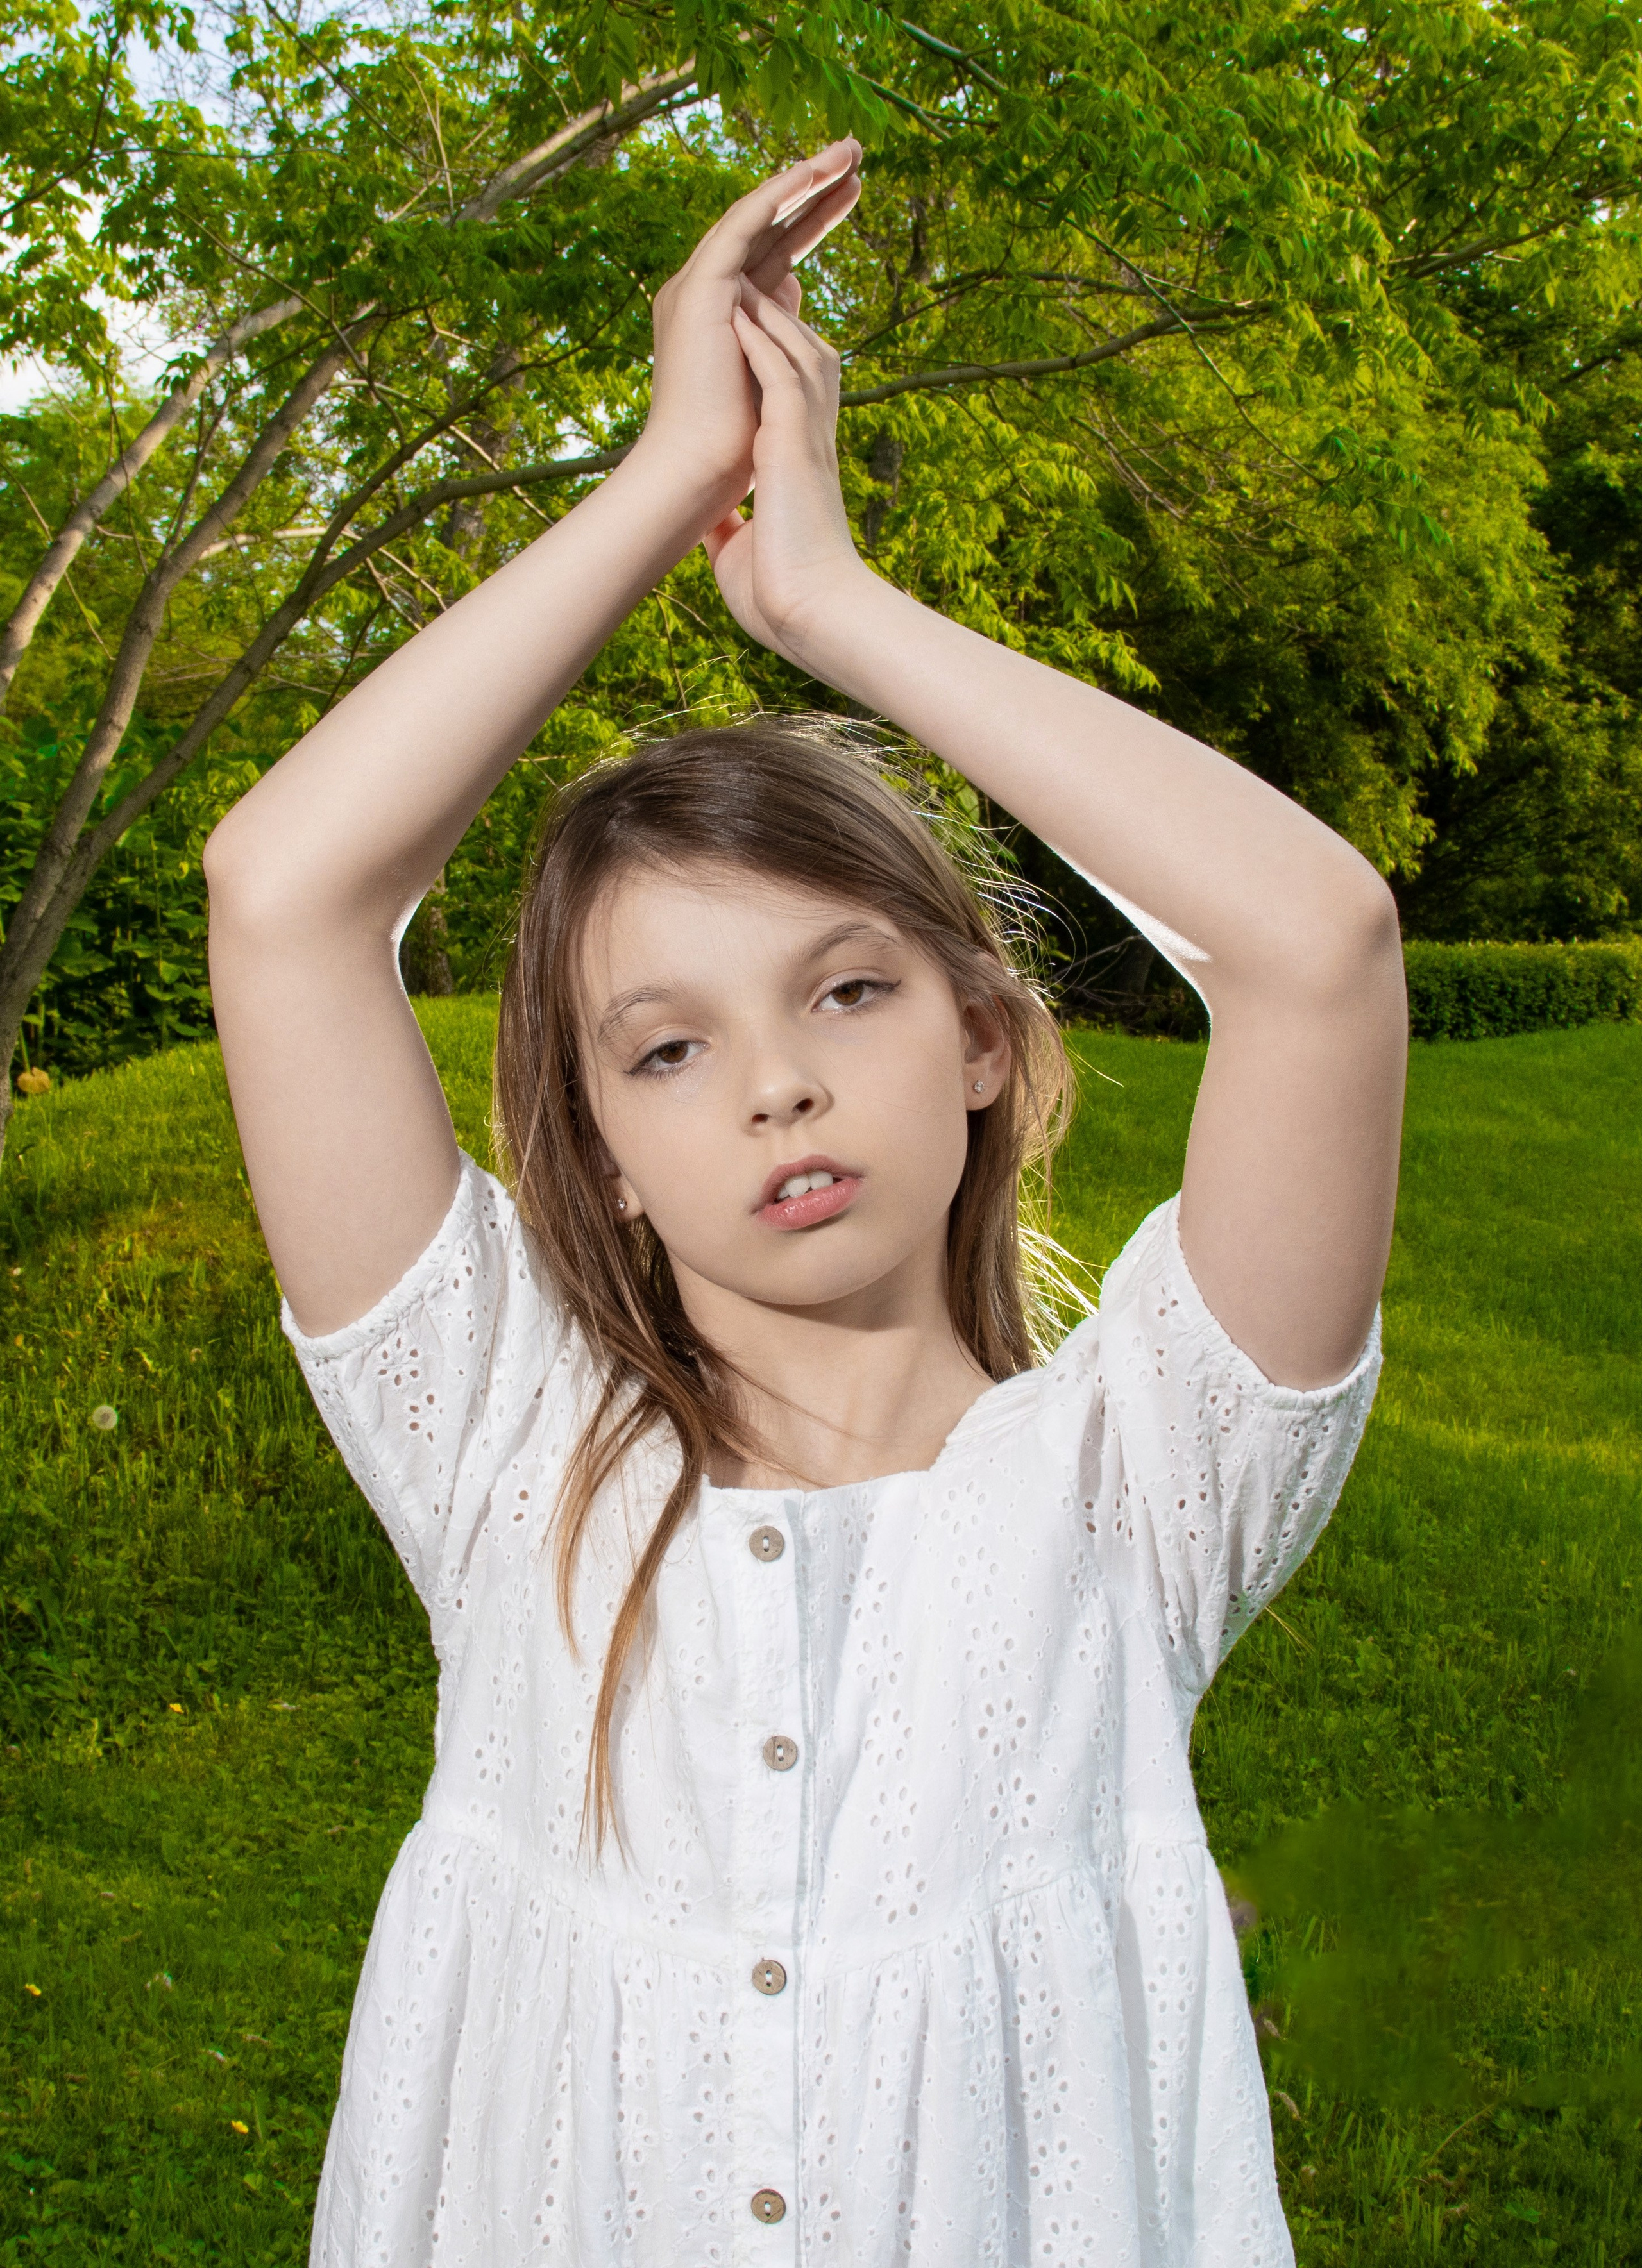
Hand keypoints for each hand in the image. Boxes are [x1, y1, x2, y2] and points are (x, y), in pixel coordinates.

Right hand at [635, 141, 861, 526]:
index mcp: (724, 317)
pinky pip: (744, 225)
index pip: (775, 255)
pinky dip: (778, 196)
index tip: (852, 194)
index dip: (813, 221)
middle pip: (770, 228)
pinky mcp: (701, 289)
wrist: (700, 477)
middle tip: (857, 155)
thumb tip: (793, 286)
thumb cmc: (734, 452)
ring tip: (850, 151)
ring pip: (758, 215)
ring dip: (804, 178)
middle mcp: (707, 294)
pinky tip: (814, 172)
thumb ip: (776, 328)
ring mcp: (700, 288)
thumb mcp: (770, 375)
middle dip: (814, 191)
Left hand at [702, 285, 871, 666]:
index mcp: (797, 459)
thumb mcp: (744, 548)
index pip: (788, 390)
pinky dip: (759, 337)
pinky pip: (780, 370)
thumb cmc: (781, 592)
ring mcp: (806, 435)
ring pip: (794, 348)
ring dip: (766, 310)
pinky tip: (737, 310)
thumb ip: (734, 522)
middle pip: (800, 352)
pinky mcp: (793, 439)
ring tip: (739, 273)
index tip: (742, 326)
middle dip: (775, 313)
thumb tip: (714, 521)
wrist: (811, 612)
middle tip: (749, 273)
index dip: (769, 353)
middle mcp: (809, 437)